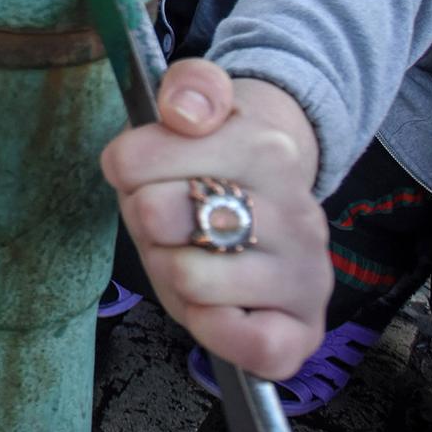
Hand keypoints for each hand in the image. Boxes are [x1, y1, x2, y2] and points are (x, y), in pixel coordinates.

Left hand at [99, 59, 330, 381]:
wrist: (278, 191)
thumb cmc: (214, 155)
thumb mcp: (197, 103)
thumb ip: (189, 86)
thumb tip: (184, 113)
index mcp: (265, 147)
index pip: (135, 160)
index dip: (125, 167)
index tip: (149, 166)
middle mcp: (297, 211)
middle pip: (156, 217)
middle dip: (145, 220)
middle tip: (170, 216)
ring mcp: (305, 271)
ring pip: (190, 279)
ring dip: (171, 271)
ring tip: (193, 254)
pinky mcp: (306, 326)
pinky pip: (254, 345)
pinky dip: (216, 330)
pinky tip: (212, 307)